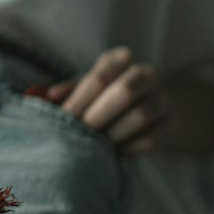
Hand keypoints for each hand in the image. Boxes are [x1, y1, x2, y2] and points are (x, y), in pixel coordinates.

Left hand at [42, 46, 170, 156]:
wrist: (149, 108)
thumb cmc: (106, 96)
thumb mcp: (87, 88)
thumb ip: (68, 91)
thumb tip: (44, 96)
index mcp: (121, 60)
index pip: (100, 75)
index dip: (79, 99)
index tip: (63, 117)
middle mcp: (145, 74)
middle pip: (124, 92)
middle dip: (99, 114)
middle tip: (82, 130)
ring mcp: (161, 98)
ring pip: (140, 116)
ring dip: (115, 133)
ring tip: (98, 142)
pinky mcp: (169, 123)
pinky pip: (151, 138)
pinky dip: (130, 148)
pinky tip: (116, 152)